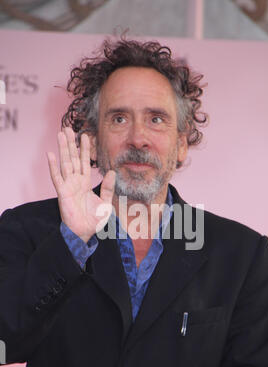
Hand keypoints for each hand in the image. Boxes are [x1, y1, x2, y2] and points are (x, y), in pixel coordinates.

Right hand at [47, 127, 115, 242]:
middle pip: (73, 158)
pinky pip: (57, 177)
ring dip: (63, 148)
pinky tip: (50, 154)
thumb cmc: (93, 220)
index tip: (86, 135)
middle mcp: (75, 181)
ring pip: (65, 163)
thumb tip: (112, 172)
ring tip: (60, 134)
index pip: (85, 162)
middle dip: (70, 143)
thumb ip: (108, 187)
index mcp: (85, 183)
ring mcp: (68, 185)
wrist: (84, 232)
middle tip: (68, 128)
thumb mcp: (105, 202)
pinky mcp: (62, 192)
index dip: (85, 149)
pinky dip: (53, 166)